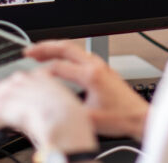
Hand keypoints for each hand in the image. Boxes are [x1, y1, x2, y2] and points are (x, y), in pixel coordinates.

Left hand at [0, 68, 97, 152]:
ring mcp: (18, 90)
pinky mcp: (6, 103)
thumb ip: (44, 111)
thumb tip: (33, 120)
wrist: (69, 126)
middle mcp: (30, 80)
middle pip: (3, 87)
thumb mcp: (61, 112)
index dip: (3, 90)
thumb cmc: (71, 124)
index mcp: (45, 79)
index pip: (18, 83)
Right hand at [26, 41, 149, 139]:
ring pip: (74, 48)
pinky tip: (59, 59)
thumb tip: (49, 109)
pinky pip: (80, 54)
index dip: (42, 73)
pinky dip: (65, 53)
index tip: (31, 79)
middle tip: (28, 51)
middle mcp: (96, 66)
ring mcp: (100, 65)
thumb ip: (67, 112)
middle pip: (65, 47)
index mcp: (91, 75)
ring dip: (55, 48)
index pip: (59, 68)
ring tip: (39, 52)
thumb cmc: (122, 118)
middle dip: (44, 47)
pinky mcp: (103, 69)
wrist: (140, 117)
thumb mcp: (89, 120)